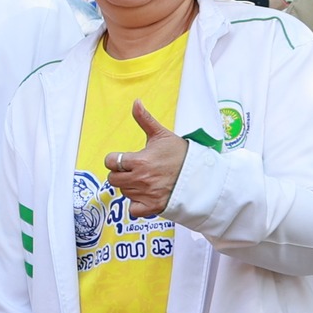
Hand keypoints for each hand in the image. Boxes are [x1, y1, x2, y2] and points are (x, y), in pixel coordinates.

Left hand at [108, 100, 186, 218]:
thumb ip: (145, 119)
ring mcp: (146, 194)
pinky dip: (137, 205)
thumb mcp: (162, 135)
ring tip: (146, 181)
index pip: (111, 162)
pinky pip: (133, 210)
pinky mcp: (152, 208)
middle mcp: (140, 179)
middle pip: (113, 179)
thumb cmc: (181, 154)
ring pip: (124, 192)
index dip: (116, 160)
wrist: (201, 175)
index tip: (126, 160)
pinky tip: (147, 196)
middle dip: (121, 174)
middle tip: (136, 171)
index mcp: (139, 160)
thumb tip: (136, 102)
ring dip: (130, 188)